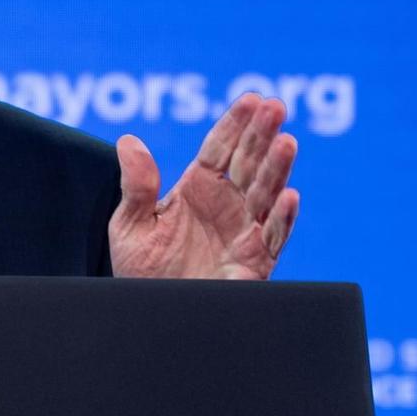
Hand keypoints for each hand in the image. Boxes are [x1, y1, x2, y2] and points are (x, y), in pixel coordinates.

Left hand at [108, 93, 299, 279]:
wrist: (152, 316)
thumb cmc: (141, 272)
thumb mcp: (131, 226)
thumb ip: (137, 186)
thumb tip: (128, 141)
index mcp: (197, 189)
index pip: (220, 149)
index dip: (235, 124)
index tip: (252, 99)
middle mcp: (226, 206)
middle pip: (248, 163)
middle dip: (262, 135)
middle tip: (275, 107)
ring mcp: (243, 232)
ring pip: (266, 194)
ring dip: (277, 169)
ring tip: (286, 142)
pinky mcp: (254, 263)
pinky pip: (273, 238)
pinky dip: (281, 219)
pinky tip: (288, 197)